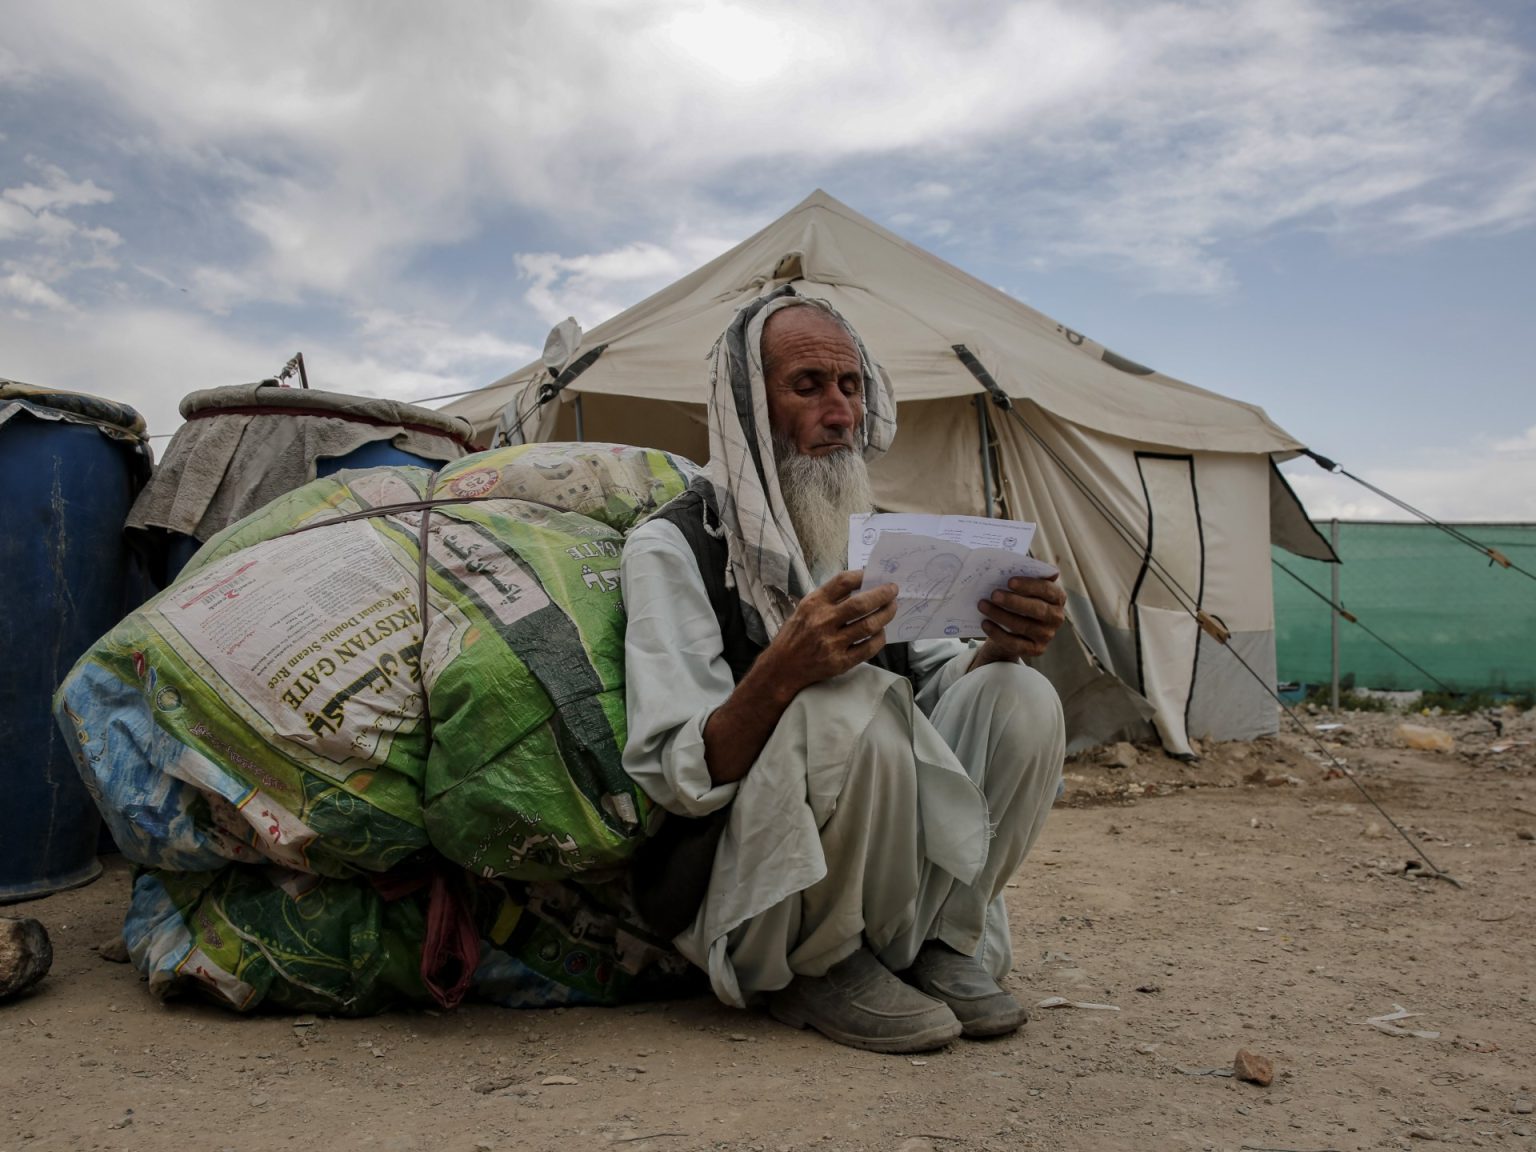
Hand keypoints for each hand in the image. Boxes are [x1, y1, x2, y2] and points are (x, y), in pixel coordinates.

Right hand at [756, 570, 898, 699]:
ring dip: (885, 614)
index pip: (843, 582)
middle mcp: (823, 621)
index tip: (874, 574)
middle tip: (893, 590)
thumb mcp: (805, 609)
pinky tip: (881, 632)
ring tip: (892, 608)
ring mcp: (832, 643)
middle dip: (882, 595)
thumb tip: (861, 587)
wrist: (783, 668)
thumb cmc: (795, 635)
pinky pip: (868, 648)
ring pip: (868, 626)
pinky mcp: (840, 662)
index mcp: (813, 603)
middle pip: (861, 604)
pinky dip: (879, 638)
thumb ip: (829, 599)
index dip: (862, 575)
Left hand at [971, 574, 1066, 667]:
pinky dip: (998, 633)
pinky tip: (985, 623)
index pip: (1047, 590)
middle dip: (1013, 601)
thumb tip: (1003, 566)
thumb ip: (1020, 578)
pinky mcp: (1036, 650)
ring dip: (1000, 615)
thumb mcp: (1022, 590)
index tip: (1009, 581)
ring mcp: (1047, 635)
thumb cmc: (1018, 601)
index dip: (1029, 585)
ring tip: (982, 605)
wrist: (1012, 630)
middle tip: (993, 594)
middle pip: (1037, 609)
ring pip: (1024, 626)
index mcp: (1057, 597)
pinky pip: (1015, 643)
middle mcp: (1056, 617)